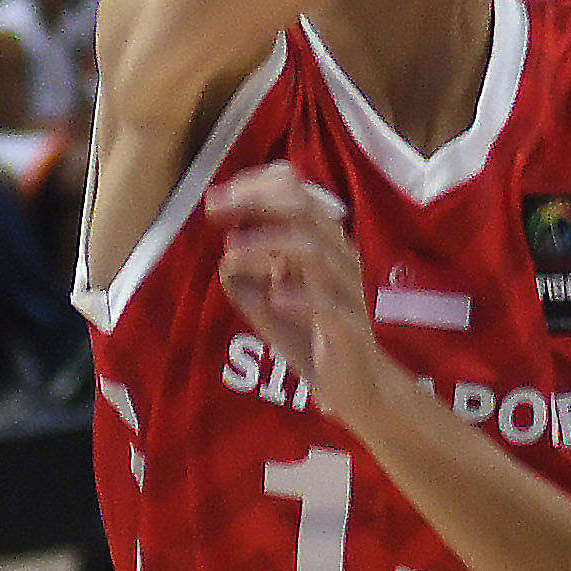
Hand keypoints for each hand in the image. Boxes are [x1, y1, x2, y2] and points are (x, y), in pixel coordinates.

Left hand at [209, 165, 390, 435]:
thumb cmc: (311, 335)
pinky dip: (300, 296)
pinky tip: (273, 296)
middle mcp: (339, 258)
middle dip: (258, 200)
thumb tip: (226, 259)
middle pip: (307, 209)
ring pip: (317, 251)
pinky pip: (330, 305)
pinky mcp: (350, 328)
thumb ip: (246, 279)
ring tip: (232, 252)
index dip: (259, 185)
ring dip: (270, 244)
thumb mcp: (268, 302)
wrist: (355, 385)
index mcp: (322, 244)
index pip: (298, 193)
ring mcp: (348, 291)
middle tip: (216, 206)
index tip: (219, 196)